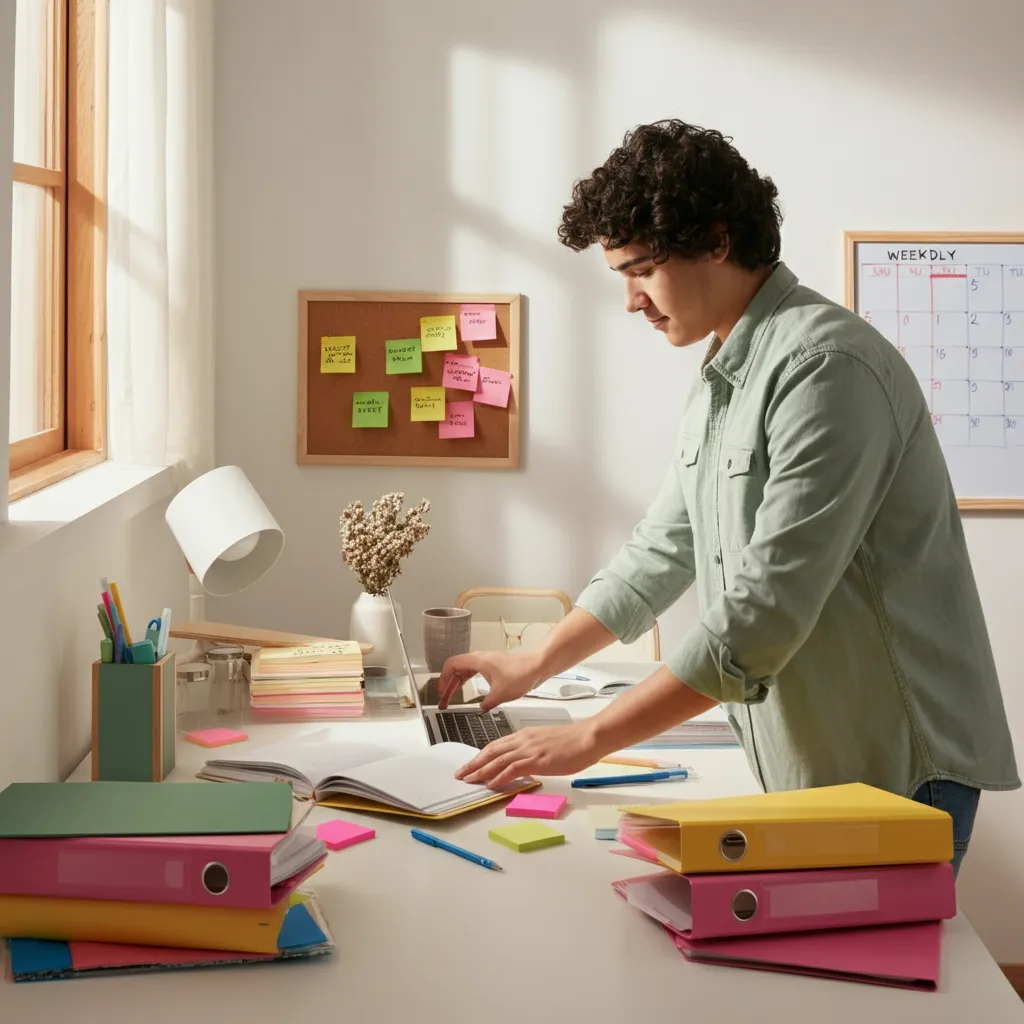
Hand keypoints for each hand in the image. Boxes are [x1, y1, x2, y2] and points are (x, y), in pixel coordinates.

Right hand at [437, 649, 540, 710]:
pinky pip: (474, 672)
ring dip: (457, 684)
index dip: (443, 679)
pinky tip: (468, 692)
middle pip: (456, 668)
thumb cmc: (521, 673)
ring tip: (451, 698)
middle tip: (443, 700)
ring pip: (464, 670)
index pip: (451, 665)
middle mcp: (479, 658)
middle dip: (447, 685)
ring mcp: (486, 661)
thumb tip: (480, 709)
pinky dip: (467, 681)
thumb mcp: (500, 694)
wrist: (538, 665)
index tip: (440, 692)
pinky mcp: (493, 665)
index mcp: (477, 661)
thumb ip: (486, 704)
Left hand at [454, 722, 599, 787]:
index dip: (481, 755)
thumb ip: (533, 750)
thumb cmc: (574, 741)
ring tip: (469, 780)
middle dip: (473, 763)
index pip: (497, 745)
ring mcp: (529, 749)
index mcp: (525, 735)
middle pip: (491, 751)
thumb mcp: (547, 742)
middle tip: (460, 773)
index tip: (470, 764)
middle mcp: (523, 740)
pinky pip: (512, 769)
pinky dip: (499, 777)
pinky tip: (491, 784)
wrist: (588, 737)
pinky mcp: (537, 760)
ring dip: (481, 770)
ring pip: (497, 760)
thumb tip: (524, 763)